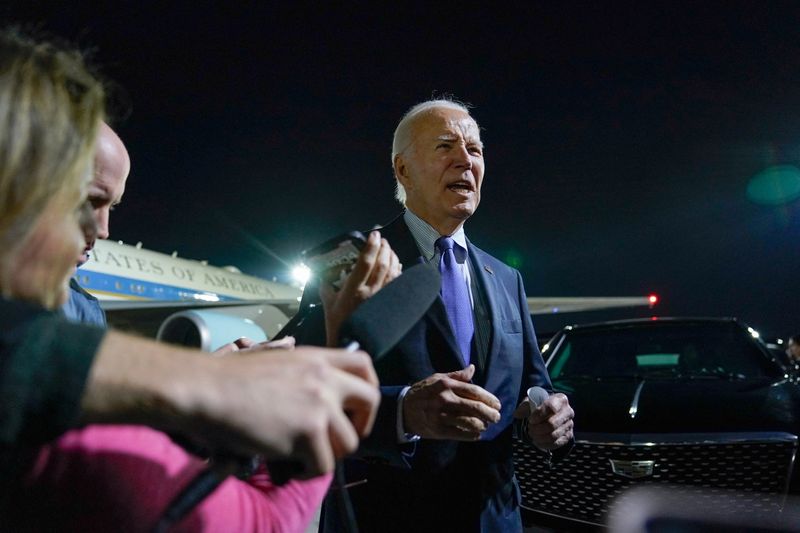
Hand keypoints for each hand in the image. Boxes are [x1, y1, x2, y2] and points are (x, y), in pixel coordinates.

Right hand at [84, 334, 378, 477]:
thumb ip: (302, 374)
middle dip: (361, 425)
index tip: (354, 407)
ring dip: (329, 453)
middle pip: (370, 401)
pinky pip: (323, 465)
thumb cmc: (227, 378)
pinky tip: (289, 465)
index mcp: (316, 357)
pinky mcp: (308, 432)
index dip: (367, 388)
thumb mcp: (275, 362)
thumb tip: (315, 397)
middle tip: (338, 438)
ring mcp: (319, 404)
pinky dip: (308, 471)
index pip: (365, 365)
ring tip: (304, 455)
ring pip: (349, 442)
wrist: (204, 390)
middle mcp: (324, 377)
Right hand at [320, 230, 401, 345]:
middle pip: (382, 264)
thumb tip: (323, 274)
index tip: (374, 235)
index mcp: (353, 290)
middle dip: (384, 248)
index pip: (365, 263)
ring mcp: (381, 298)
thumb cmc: (337, 324)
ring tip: (388, 248)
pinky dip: (398, 270)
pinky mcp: (388, 303)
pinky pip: (396, 282)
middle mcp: (370, 292)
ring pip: (392, 272)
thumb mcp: (327, 304)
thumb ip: (325, 286)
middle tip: (382, 240)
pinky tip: (396, 264)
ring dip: (392, 257)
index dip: (371, 247)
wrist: (351, 343)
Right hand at [403, 364, 500, 439]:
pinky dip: (472, 435)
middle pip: (475, 407)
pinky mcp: (438, 430)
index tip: (497, 404)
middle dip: (490, 414)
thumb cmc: (423, 392)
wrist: (403, 409)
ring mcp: (441, 415)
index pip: (474, 390)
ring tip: (486, 425)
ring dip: (482, 425)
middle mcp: (445, 399)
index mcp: (447, 385)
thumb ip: (456, 375)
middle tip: (497, 417)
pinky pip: (460, 434)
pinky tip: (476, 434)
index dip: (489, 398)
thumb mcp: (437, 378)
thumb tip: (472, 368)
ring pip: (470, 422)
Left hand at [513, 392, 573, 450]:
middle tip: (530, 429)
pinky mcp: (568, 436)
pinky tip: (537, 441)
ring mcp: (570, 424)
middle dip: (537, 428)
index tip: (530, 419)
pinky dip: (544, 444)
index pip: (551, 407)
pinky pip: (557, 444)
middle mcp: (568, 411)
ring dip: (539, 437)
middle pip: (552, 424)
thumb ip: (524, 407)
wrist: (549, 415)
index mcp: (560, 399)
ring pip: (554, 435)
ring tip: (532, 434)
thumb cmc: (539, 407)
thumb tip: (517, 415)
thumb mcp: (531, 402)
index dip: (539, 414)